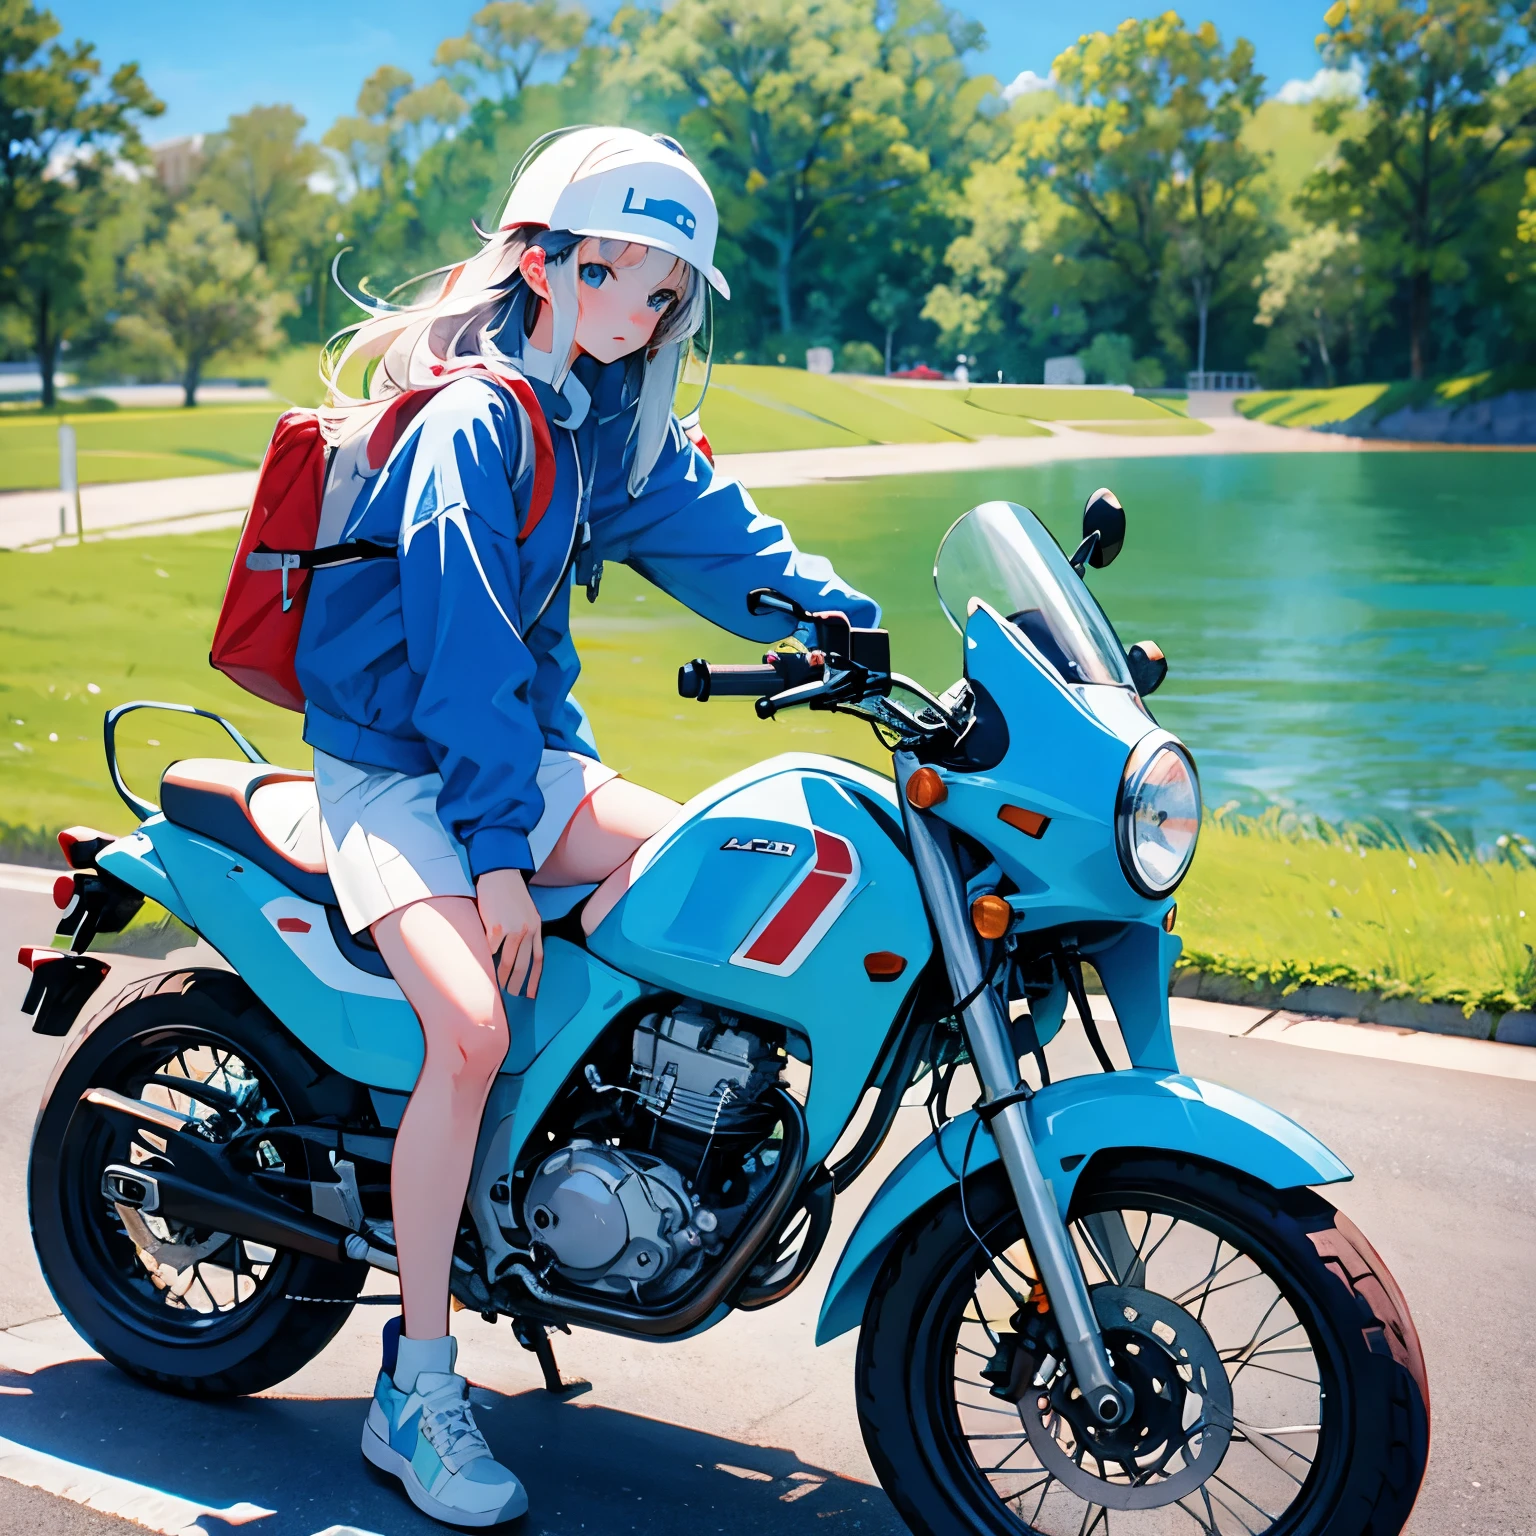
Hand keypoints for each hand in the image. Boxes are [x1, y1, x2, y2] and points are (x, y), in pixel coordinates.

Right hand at [476, 868, 541, 998]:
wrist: (500, 874)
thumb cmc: (510, 893)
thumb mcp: (528, 912)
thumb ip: (527, 930)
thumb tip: (520, 953)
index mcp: (537, 926)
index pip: (539, 958)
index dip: (535, 978)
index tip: (531, 993)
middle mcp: (528, 929)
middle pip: (523, 964)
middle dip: (517, 983)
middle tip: (512, 995)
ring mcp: (513, 929)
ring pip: (508, 961)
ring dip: (502, 976)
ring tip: (498, 987)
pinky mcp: (496, 927)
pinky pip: (491, 949)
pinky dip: (487, 957)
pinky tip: (484, 963)